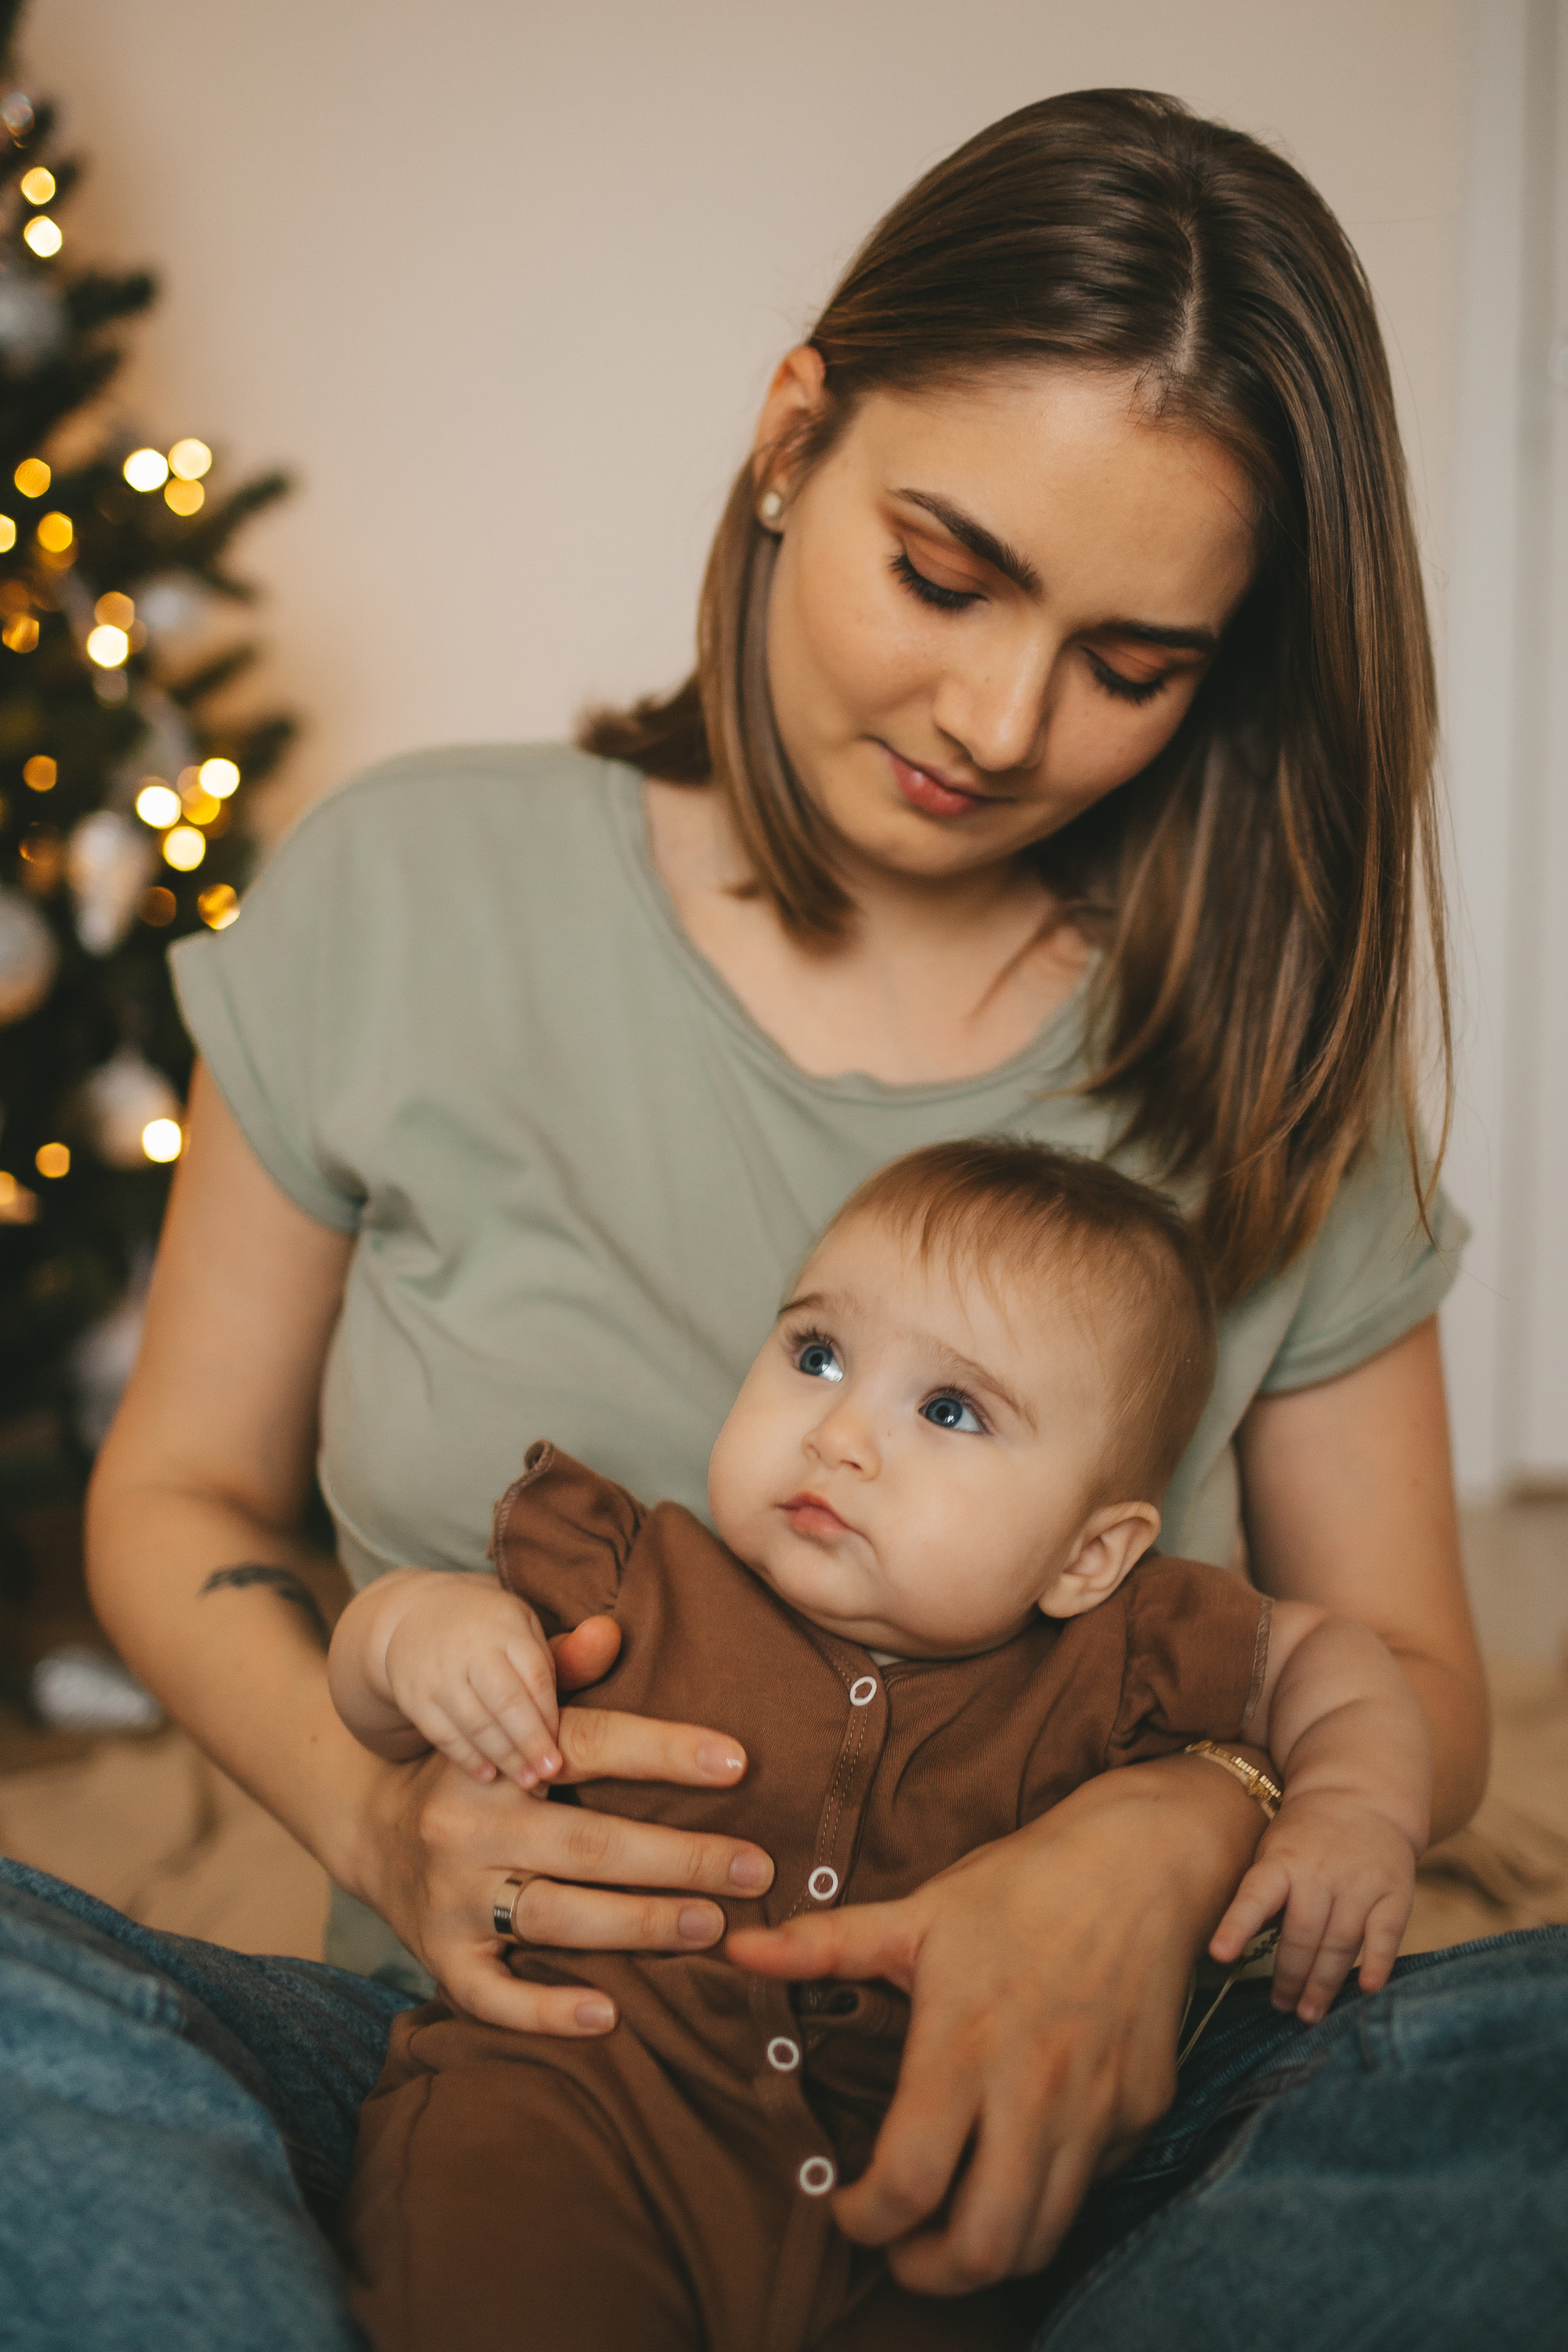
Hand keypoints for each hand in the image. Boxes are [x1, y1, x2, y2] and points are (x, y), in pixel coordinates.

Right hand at [354, 1614, 775, 2035]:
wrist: (372, 1832)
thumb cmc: (476, 1772)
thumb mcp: (507, 1718)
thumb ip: (560, 1677)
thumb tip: (612, 1628)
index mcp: (495, 1760)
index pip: (588, 1746)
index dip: (664, 1751)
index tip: (737, 1763)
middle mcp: (468, 1828)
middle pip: (588, 1843)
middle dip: (679, 1857)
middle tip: (753, 1867)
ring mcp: (452, 1899)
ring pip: (557, 1915)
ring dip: (640, 1923)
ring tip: (712, 1925)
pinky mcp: (442, 1960)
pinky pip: (495, 1995)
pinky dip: (548, 2011)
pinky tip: (609, 2015)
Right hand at [357, 1568, 565, 1788]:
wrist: (415, 1617)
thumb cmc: (492, 1631)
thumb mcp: (527, 1629)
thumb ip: (567, 1650)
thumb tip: (613, 1636)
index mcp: (508, 1626)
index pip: (535, 1675)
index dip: (552, 1715)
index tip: (567, 1749)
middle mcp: (471, 1647)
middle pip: (504, 1700)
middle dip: (530, 1741)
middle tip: (551, 1774)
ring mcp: (438, 1672)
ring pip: (473, 1721)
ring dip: (503, 1755)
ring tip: (528, 1783)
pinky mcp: (414, 1695)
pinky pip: (442, 1732)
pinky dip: (466, 1757)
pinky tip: (489, 1777)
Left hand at [727, 1755, 1263, 2291]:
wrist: (1142, 1860)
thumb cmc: (1022, 1883)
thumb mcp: (919, 1911)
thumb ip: (826, 1946)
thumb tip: (736, 1947)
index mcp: (966, 2047)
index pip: (909, 2183)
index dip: (865, 2221)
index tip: (844, 2207)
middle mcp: (1034, 2092)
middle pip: (982, 2246)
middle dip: (927, 2273)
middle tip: (898, 2247)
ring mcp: (1096, 2109)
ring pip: (1042, 2237)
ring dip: (987, 2252)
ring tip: (949, 2226)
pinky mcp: (1142, 2111)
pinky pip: (1089, 2188)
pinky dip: (1046, 2199)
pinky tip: (1016, 2164)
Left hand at [1208, 1789, 1417, 2021]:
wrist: (1362, 1794)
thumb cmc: (1304, 1837)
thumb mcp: (1272, 1850)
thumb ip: (1261, 1895)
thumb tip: (1236, 1950)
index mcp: (1281, 1861)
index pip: (1255, 1896)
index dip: (1236, 1926)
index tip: (1219, 1955)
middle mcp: (1320, 1873)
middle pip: (1302, 1934)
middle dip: (1290, 1977)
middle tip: (1281, 2007)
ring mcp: (1359, 1884)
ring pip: (1340, 1942)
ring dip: (1324, 1983)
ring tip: (1309, 2014)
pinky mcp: (1394, 1894)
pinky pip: (1386, 1935)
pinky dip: (1378, 1963)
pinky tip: (1368, 1989)